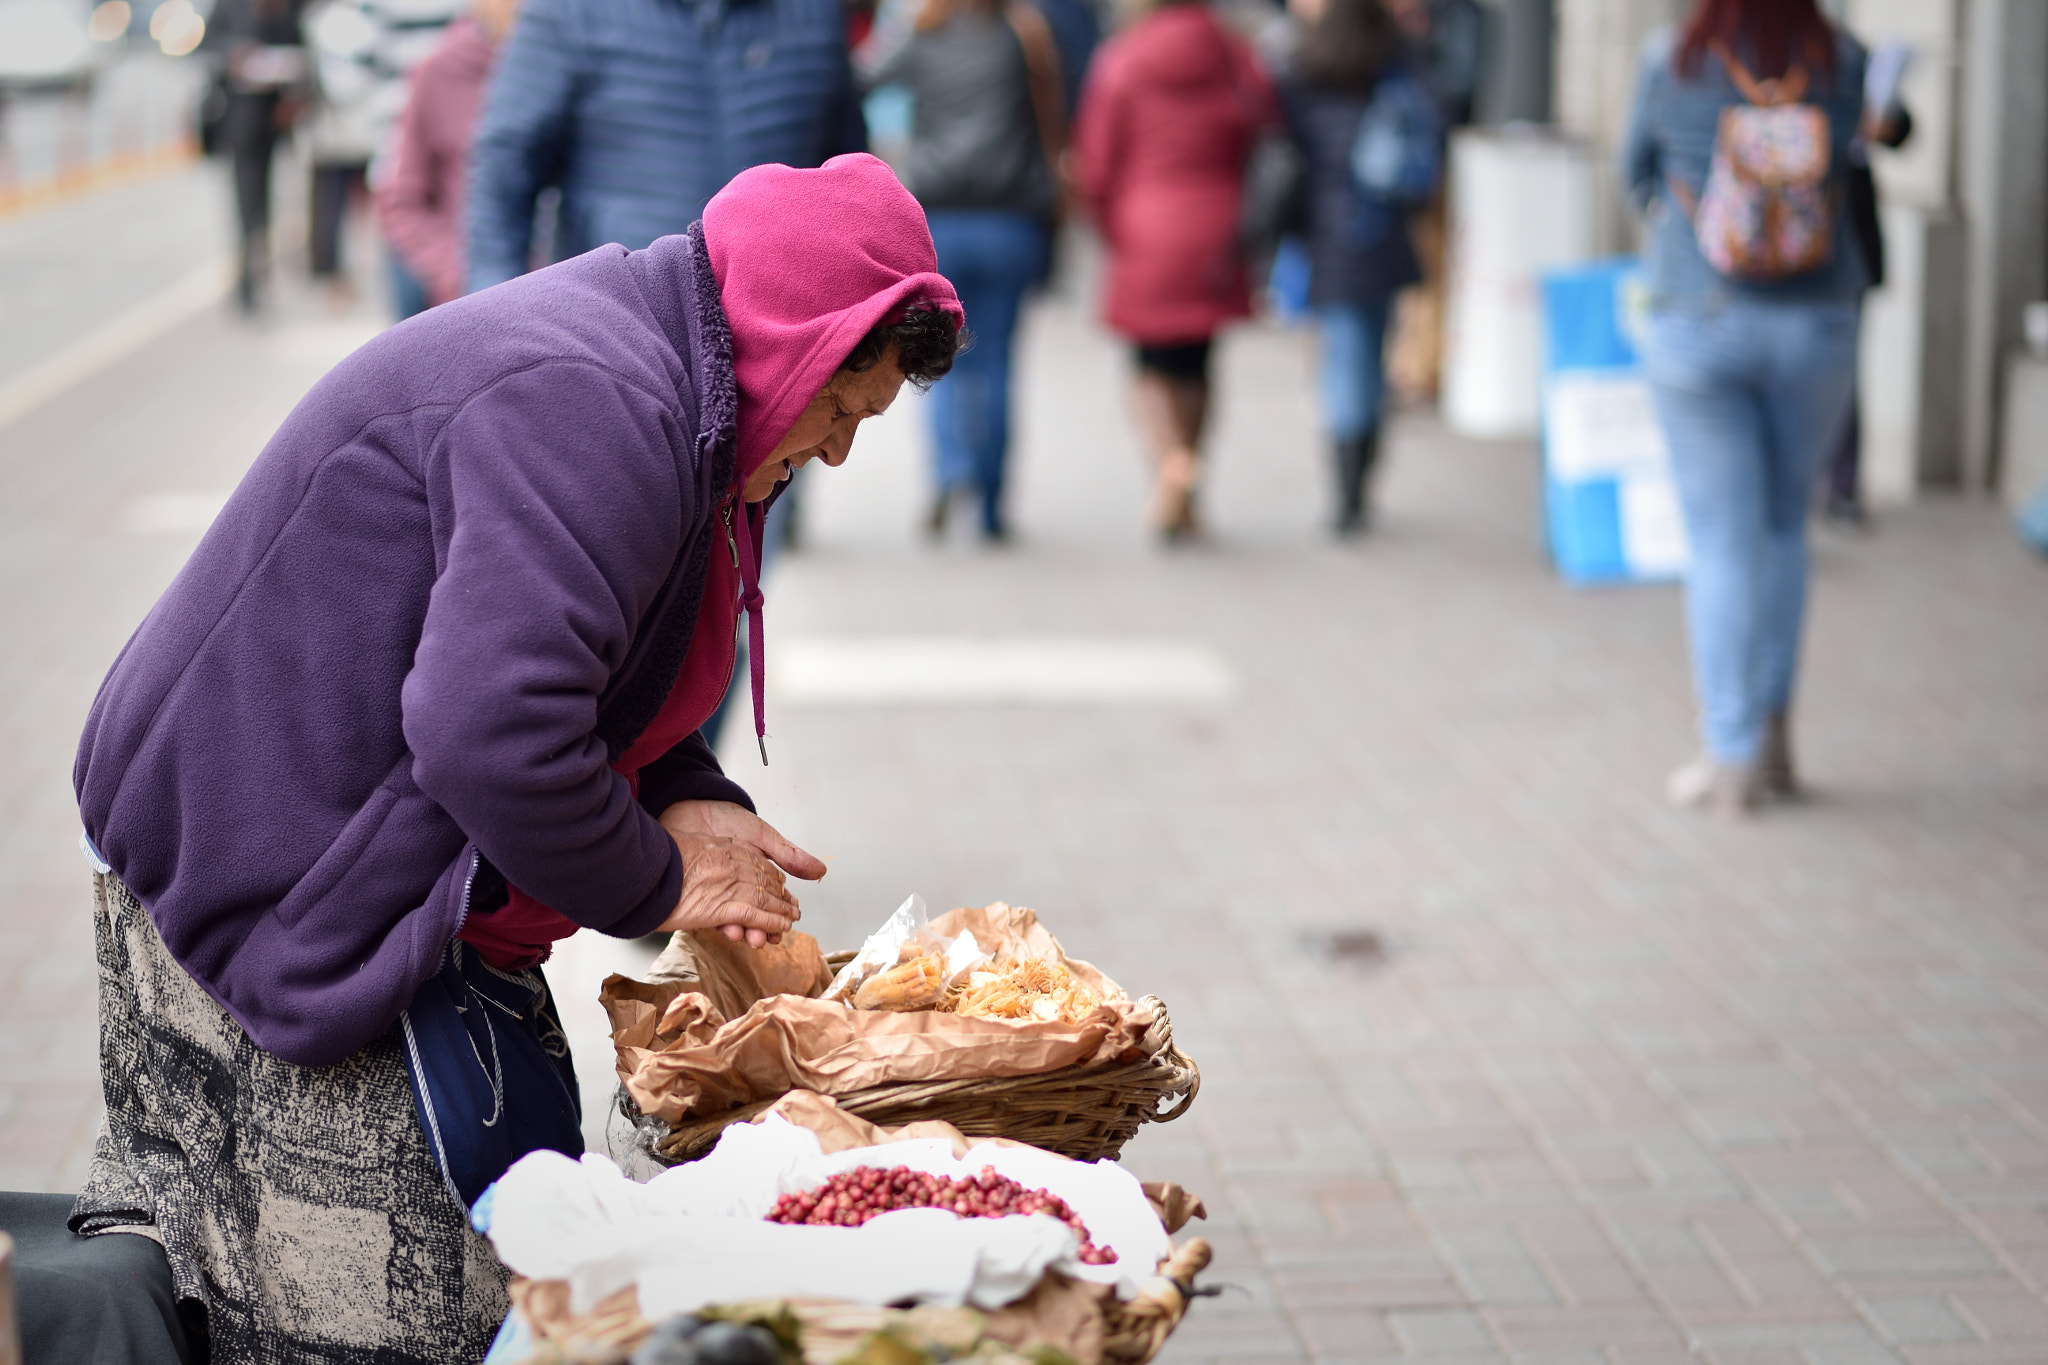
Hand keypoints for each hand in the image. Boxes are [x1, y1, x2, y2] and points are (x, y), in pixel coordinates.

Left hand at [657, 802, 825, 947]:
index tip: (788, 924)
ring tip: (750, 936)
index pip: (772, 901)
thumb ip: (788, 855)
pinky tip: (729, 926)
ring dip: (743, 929)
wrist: (687, 807)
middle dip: (762, 928)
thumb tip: (820, 871)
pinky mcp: (698, 893)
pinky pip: (710, 912)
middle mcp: (738, 886)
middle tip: (767, 938)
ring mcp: (718, 891)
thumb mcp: (762, 835)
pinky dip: (720, 921)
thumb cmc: (725, 817)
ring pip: (734, 917)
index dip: (781, 915)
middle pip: (753, 914)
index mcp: (756, 874)